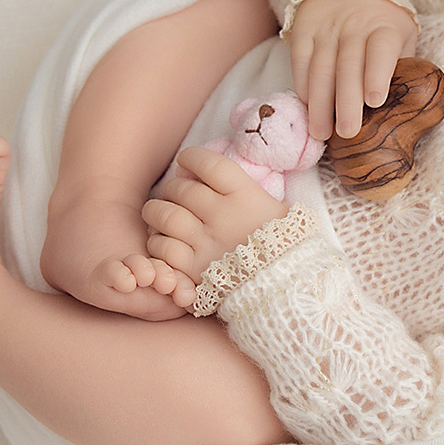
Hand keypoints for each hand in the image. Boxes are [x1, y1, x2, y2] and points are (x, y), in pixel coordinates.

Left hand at [141, 147, 288, 290]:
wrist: (286, 286)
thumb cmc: (282, 245)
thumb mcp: (275, 207)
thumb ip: (244, 189)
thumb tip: (208, 173)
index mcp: (246, 196)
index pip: (208, 164)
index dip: (191, 158)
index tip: (187, 160)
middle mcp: (223, 216)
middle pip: (181, 187)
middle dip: (173, 187)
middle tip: (177, 193)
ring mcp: (206, 243)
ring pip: (164, 214)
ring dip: (157, 211)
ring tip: (161, 214)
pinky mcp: (194, 269)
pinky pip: (161, 247)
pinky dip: (158, 242)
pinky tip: (166, 241)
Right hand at [287, 0, 417, 139]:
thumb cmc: (382, 21)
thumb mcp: (402, 34)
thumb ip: (403, 65)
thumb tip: (405, 106)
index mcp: (385, 27)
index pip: (381, 50)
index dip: (377, 74)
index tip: (375, 102)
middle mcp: (354, 26)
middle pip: (348, 66)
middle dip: (346, 102)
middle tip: (347, 132)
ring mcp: (326, 28)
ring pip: (321, 68)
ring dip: (320, 103)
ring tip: (321, 132)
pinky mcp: (303, 29)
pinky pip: (300, 60)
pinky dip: (302, 85)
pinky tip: (307, 107)